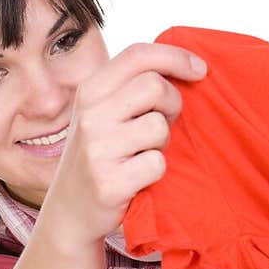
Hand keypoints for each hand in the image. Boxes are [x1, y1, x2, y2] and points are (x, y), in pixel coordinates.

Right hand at [40, 42, 205, 249]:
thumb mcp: (101, 114)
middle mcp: (90, 116)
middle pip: (154, 86)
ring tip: (143, 153)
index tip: (200, 69)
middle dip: (172, 103)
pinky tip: (137, 178)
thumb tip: (185, 66)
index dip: (176, 57)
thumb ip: (130, 89)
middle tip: (165, 123)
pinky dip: (155, 172)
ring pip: (158, 126)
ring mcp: (97, 149)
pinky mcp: (109, 182)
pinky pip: (156, 163)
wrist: (69, 212)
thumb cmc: (98, 157)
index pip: (138, 55)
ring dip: (162, 142)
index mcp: (89, 91)